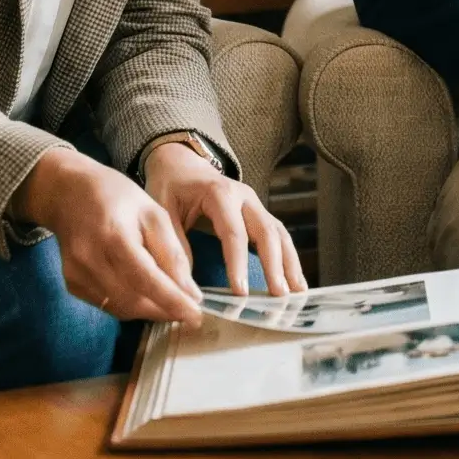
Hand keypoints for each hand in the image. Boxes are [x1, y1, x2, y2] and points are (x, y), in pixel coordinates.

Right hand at [12, 147, 202, 324]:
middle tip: (188, 309)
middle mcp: (91, 260)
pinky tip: (141, 291)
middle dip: (165, 310)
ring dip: (149, 310)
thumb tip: (190, 293)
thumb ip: (171, 252)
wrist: (68, 193)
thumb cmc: (117, 197)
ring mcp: (78, 274)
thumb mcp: (154, 213)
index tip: (196, 316)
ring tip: (168, 301)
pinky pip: (108, 304)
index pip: (147, 280)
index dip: (172, 302)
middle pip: (134, 300)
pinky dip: (129, 304)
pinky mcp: (72, 284)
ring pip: (122, 308)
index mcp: (115, 236)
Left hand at [143, 141, 307, 297]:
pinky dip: (288, 257)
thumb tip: (186, 283)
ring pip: (278, 233)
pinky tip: (295, 281)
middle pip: (266, 231)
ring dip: (289, 263)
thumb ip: (174, 243)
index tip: (241, 292)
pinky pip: (278, 235)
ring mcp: (254, 204)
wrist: (181, 163)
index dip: (238, 263)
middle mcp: (243, 196)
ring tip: (297, 292)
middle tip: (278, 296)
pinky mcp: (258, 213)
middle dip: (274, 265)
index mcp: (219, 193)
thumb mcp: (162, 209)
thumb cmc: (170, 186)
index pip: (233, 232)